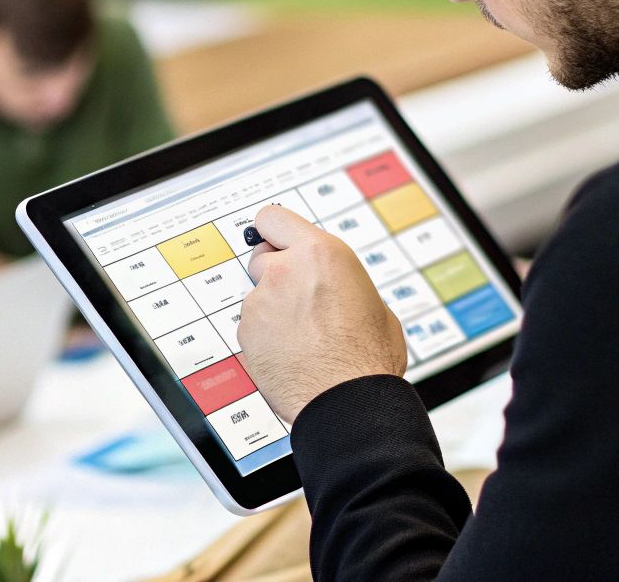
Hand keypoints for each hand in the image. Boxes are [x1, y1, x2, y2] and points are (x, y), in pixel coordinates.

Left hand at [237, 204, 406, 423]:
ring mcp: (260, 302)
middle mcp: (285, 271)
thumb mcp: (372, 301)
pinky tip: (290, 354)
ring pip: (257, 296)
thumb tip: (334, 283)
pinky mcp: (246, 332)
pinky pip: (252, 326)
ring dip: (272, 310)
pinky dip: (265, 336)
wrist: (348, 401)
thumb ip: (340, 280)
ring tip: (302, 338)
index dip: (274, 232)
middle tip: (297, 300)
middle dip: (274, 274)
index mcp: (321, 254)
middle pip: (261, 257)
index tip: (276, 241)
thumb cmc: (368, 357)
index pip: (273, 218)